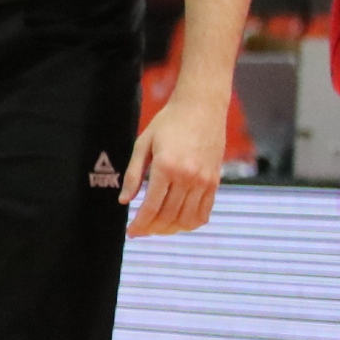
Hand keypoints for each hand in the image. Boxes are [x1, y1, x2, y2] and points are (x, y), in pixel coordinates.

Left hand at [124, 95, 223, 236]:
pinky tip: (179, 223)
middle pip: (168, 216)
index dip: (139, 224)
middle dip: (152, 229)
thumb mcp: (143, 144)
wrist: (201, 108)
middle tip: (141, 231)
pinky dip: (191, 223)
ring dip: (170, 229)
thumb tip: (124, 201)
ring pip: (186, 219)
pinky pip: (204, 212)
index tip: (131, 232)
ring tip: (157, 228)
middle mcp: (187, 177)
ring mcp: (204, 181)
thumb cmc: (168, 123)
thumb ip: (133, 174)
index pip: (151, 207)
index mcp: (165, 167)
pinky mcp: (215, 181)